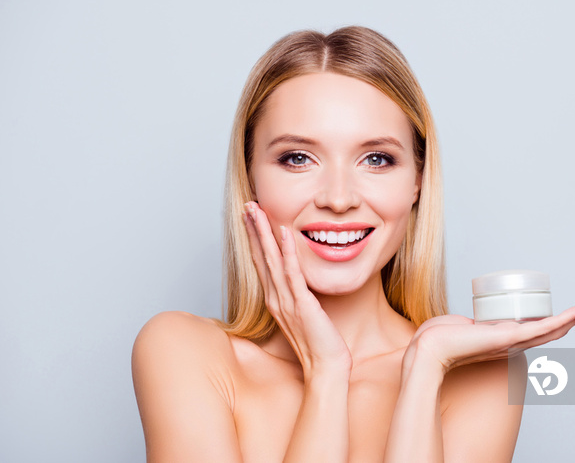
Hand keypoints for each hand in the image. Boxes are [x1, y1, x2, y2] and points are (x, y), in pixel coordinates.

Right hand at [243, 202, 351, 376]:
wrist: (325, 368)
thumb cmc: (320, 344)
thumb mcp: (306, 315)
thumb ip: (299, 296)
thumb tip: (300, 282)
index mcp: (276, 300)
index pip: (262, 263)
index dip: (256, 239)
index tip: (252, 217)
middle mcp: (276, 298)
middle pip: (260, 257)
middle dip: (254, 229)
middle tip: (248, 205)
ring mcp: (287, 301)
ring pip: (271, 260)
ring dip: (263, 233)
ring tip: (256, 210)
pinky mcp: (302, 305)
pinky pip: (293, 273)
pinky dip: (288, 251)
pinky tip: (284, 232)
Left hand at [402, 294, 574, 377]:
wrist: (429, 349)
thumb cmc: (440, 338)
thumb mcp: (465, 328)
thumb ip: (472, 326)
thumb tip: (470, 322)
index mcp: (506, 341)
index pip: (539, 331)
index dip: (559, 321)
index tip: (574, 310)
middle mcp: (514, 344)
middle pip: (554, 330)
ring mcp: (514, 342)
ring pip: (554, 329)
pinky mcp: (509, 337)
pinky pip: (542, 328)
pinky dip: (563, 320)